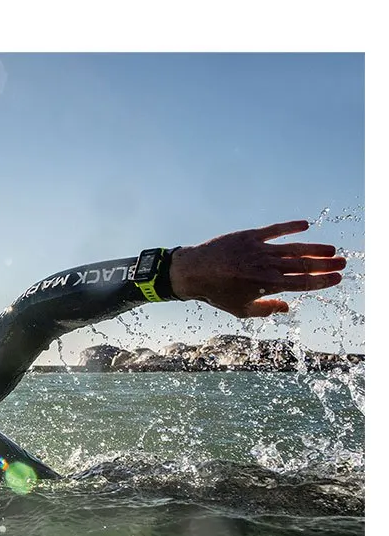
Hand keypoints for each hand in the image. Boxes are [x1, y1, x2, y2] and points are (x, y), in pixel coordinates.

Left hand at [170, 220, 345, 318]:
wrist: (192, 271)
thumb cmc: (216, 293)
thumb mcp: (240, 309)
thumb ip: (266, 309)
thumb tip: (288, 307)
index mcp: (265, 286)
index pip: (300, 283)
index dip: (321, 281)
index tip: (337, 279)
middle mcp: (265, 267)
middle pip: (302, 265)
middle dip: (325, 265)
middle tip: (342, 263)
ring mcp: (258, 249)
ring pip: (292, 248)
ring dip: (314, 249)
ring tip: (331, 250)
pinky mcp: (248, 235)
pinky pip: (273, 229)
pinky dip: (290, 227)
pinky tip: (306, 225)